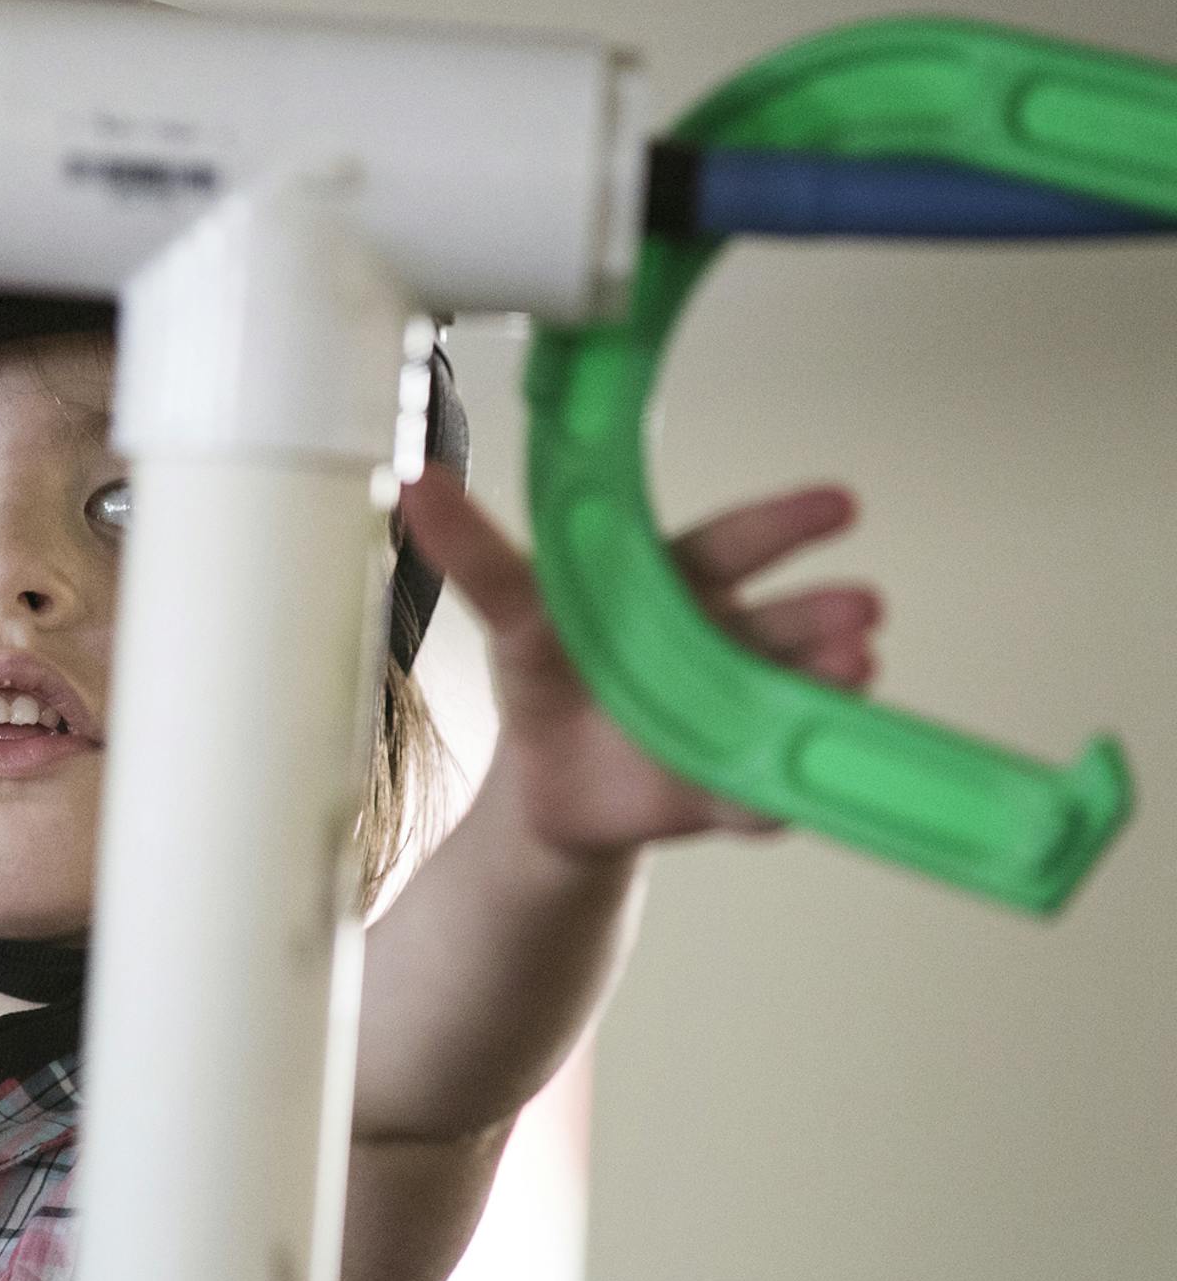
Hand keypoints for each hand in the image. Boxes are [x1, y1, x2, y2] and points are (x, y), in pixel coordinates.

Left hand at [399, 462, 883, 857]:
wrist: (553, 792)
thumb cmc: (548, 678)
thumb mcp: (511, 615)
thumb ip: (475, 553)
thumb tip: (415, 480)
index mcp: (680, 589)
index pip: (736, 544)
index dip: (785, 524)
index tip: (841, 503)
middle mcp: (726, 645)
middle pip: (782, 624)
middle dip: (826, 615)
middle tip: (864, 608)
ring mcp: (740, 717)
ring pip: (793, 701)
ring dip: (826, 690)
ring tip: (853, 675)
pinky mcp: (733, 790)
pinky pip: (762, 798)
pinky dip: (771, 801)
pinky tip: (779, 799)